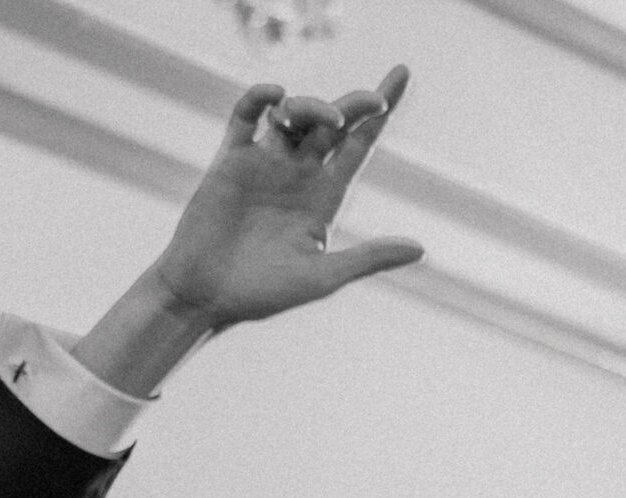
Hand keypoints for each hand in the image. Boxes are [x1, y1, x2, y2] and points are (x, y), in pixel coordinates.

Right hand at [153, 68, 422, 328]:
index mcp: (325, 197)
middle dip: (354, 105)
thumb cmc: (263, 295)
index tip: (401, 72)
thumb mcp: (322, 277)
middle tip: (372, 101)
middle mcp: (299, 173)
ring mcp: (266, 163)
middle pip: (332, 123)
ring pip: (295, 114)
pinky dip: (260, 98)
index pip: (360, 144)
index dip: (381, 110)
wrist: (206, 296)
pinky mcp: (231, 159)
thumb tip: (419, 250)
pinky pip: (247, 115)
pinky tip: (277, 95)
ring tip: (327, 121)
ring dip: (312, 107)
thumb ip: (368, 258)